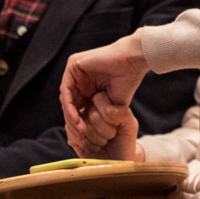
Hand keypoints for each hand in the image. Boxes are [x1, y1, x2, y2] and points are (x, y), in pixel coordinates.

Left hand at [60, 34, 149, 149]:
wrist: (133, 60)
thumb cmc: (128, 80)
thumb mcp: (110, 103)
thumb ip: (98, 112)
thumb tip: (88, 132)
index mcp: (86, 83)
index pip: (76, 105)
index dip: (79, 122)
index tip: (85, 137)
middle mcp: (78, 77)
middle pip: (70, 103)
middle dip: (74, 121)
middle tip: (80, 136)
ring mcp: (74, 71)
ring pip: (67, 98)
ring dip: (71, 116)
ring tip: (80, 129)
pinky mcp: (73, 65)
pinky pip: (66, 90)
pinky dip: (70, 105)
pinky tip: (77, 118)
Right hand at [67, 91, 144, 160]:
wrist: (117, 158)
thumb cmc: (125, 139)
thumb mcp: (130, 125)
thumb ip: (124, 114)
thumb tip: (109, 109)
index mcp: (104, 100)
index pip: (98, 99)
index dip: (108, 116)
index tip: (117, 126)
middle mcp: (88, 107)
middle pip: (89, 113)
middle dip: (102, 129)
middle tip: (111, 136)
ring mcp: (78, 121)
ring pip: (79, 125)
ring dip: (95, 137)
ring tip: (105, 141)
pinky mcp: (72, 134)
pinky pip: (74, 136)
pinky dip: (87, 144)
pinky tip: (96, 147)